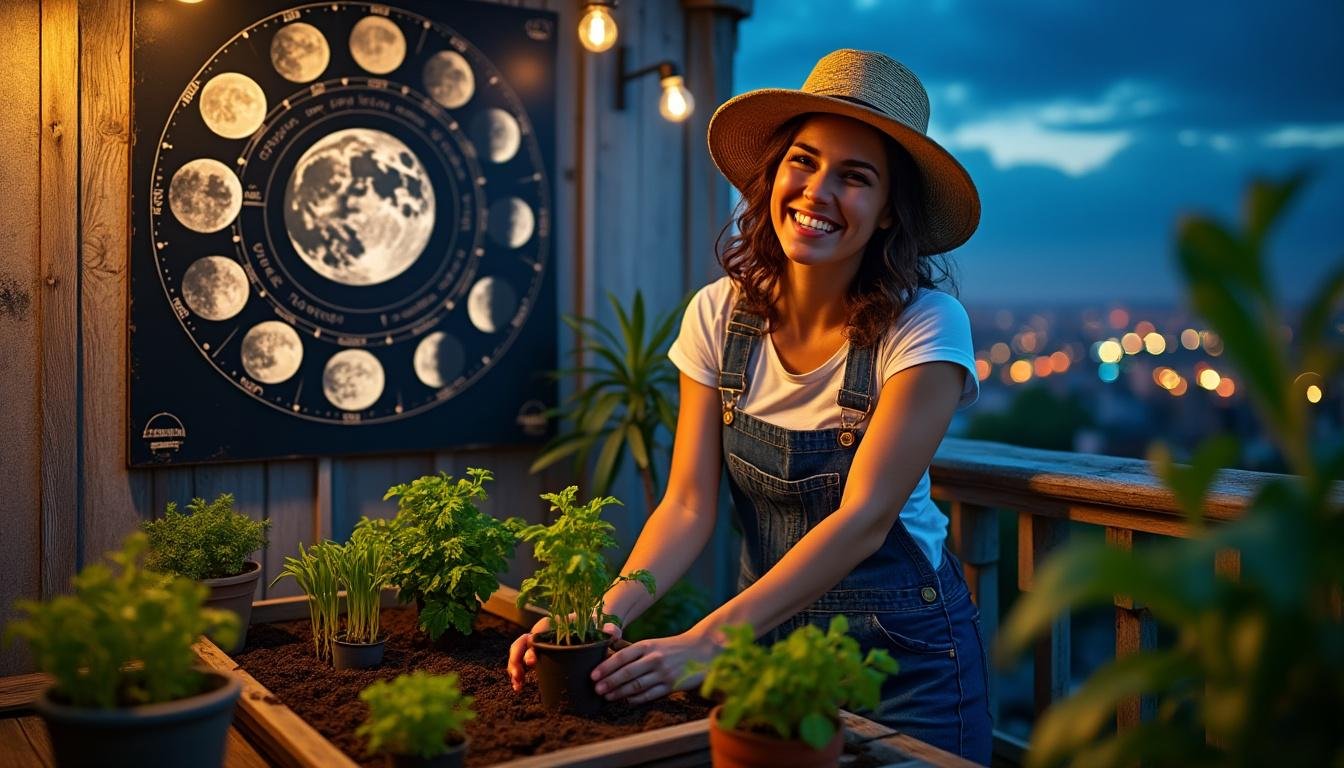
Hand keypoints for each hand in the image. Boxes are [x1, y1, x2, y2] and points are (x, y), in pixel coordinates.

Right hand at [507, 616, 622, 691]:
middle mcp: (544, 632)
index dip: (532, 645)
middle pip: (523, 641)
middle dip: (517, 658)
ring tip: (518, 685)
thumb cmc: (597, 627)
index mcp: (556, 623)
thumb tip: (613, 633)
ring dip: (515, 667)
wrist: (595, 628)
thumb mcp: (604, 627)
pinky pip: (525, 662)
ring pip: (520, 652)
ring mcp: (541, 644)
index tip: (533, 661)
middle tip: (520, 675)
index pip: (539, 630)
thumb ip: (609, 630)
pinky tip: (520, 687)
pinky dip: (519, 673)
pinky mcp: (541, 655)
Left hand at [590, 628, 716, 704]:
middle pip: (627, 672)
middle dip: (609, 682)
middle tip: (596, 689)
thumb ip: (632, 650)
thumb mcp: (652, 643)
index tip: (593, 675)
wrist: (701, 650)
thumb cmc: (671, 648)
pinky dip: (636, 699)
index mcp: (647, 645)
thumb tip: (607, 654)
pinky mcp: (672, 685)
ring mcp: (663, 673)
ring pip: (637, 685)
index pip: (622, 657)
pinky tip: (626, 700)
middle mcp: (654, 658)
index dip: (606, 667)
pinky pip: (650, 695)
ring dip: (620, 692)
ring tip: (607, 697)